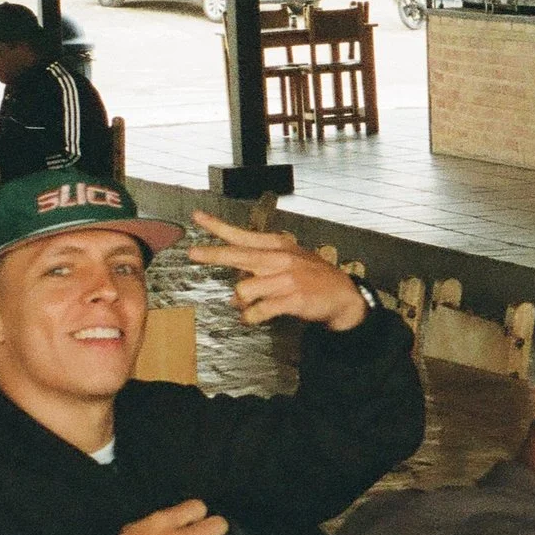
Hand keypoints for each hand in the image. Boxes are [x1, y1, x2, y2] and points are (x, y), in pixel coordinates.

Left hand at [184, 210, 367, 329]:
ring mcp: (286, 279)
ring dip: (241, 301)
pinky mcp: (292, 299)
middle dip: (212, 254)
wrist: (342, 295)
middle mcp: (280, 259)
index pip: (243, 235)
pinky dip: (251, 317)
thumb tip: (235, 292)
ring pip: (244, 289)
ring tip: (249, 306)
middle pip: (238, 255)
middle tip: (192, 253)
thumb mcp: (289, 262)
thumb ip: (260, 272)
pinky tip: (252, 317)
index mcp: (278, 246)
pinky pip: (259, 310)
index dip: (218, 226)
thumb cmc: (312, 277)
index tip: (198, 217)